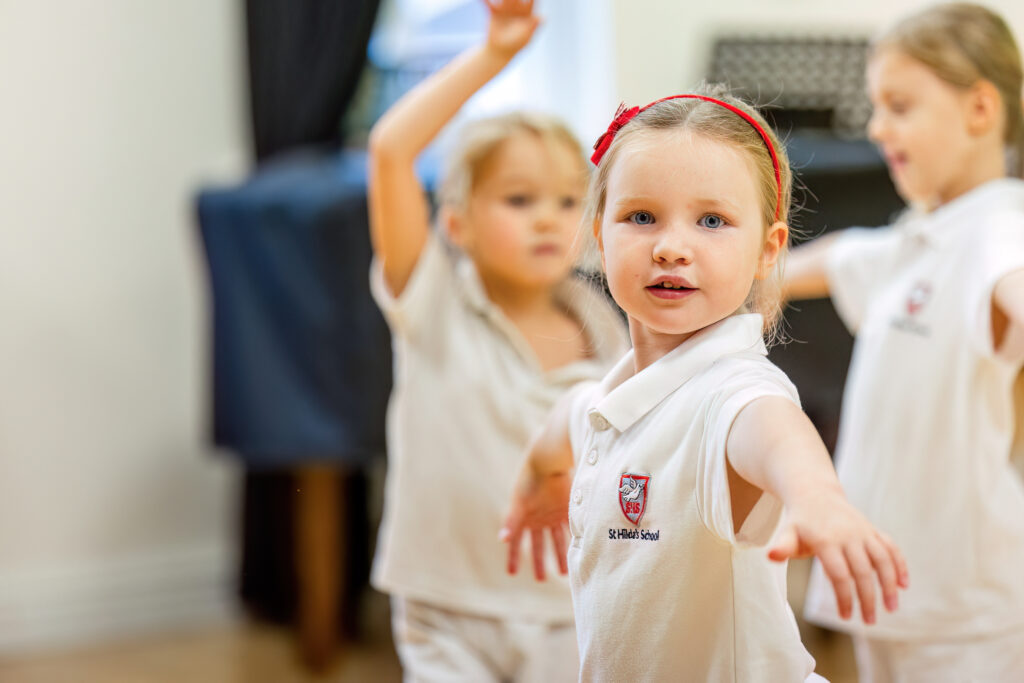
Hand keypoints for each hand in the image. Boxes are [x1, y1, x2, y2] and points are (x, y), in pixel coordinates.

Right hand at [484, 0, 539, 58]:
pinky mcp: (494, 12)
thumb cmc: (516, 45)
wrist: (500, 51)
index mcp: (527, 13)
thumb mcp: (526, 36)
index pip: (531, 0)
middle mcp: (517, 8)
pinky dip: (485, 1)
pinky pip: (489, 4)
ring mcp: (505, 9)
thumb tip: (542, 18)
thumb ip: (533, 26)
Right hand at [500, 469, 570, 580]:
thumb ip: (511, 521)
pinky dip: (574, 540)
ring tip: (564, 574)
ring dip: (559, 556)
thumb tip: (502, 540)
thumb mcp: (518, 502)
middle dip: (539, 562)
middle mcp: (537, 518)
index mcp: (522, 517)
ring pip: (556, 540)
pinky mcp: (567, 508)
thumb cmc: (528, 479)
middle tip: (542, 579)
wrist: (548, 458)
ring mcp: (552, 514)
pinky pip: (570, 528)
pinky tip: (578, 553)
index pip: (515, 542)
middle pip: (538, 545)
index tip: (511, 573)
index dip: (513, 557)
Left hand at [768, 488, 909, 623]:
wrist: (814, 494)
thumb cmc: (799, 522)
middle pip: (863, 571)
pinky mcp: (873, 530)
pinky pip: (891, 547)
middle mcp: (849, 535)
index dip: (845, 598)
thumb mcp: (788, 533)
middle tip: (868, 622)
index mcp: (827, 540)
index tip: (845, 617)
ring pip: (883, 559)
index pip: (840, 575)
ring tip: (891, 608)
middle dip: (868, 599)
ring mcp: (863, 531)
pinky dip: (900, 564)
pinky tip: (904, 585)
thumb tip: (770, 556)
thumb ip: (783, 546)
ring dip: (890, 584)